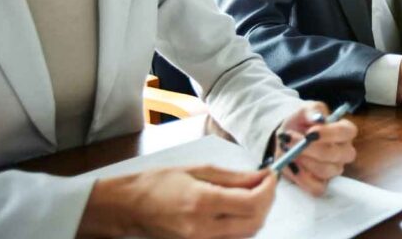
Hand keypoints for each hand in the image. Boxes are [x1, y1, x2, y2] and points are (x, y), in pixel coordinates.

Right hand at [79, 165, 275, 238]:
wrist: (130, 207)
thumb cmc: (159, 183)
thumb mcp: (198, 169)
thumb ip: (234, 176)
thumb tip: (262, 176)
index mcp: (202, 202)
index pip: (252, 202)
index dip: (269, 189)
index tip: (271, 175)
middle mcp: (204, 228)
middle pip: (255, 222)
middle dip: (268, 201)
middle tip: (266, 183)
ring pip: (248, 233)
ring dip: (258, 213)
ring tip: (253, 193)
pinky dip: (244, 224)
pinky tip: (239, 208)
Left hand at [274, 101, 357, 195]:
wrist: (286, 138)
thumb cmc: (300, 122)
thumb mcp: (304, 110)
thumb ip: (312, 110)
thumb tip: (319, 118)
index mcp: (344, 131)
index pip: (347, 132)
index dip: (330, 133)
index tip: (310, 131)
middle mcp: (343, 152)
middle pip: (335, 154)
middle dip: (309, 148)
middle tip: (289, 139)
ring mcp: (334, 170)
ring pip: (324, 171)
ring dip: (302, 160)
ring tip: (288, 150)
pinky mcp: (322, 184)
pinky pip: (317, 188)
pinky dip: (301, 177)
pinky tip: (291, 165)